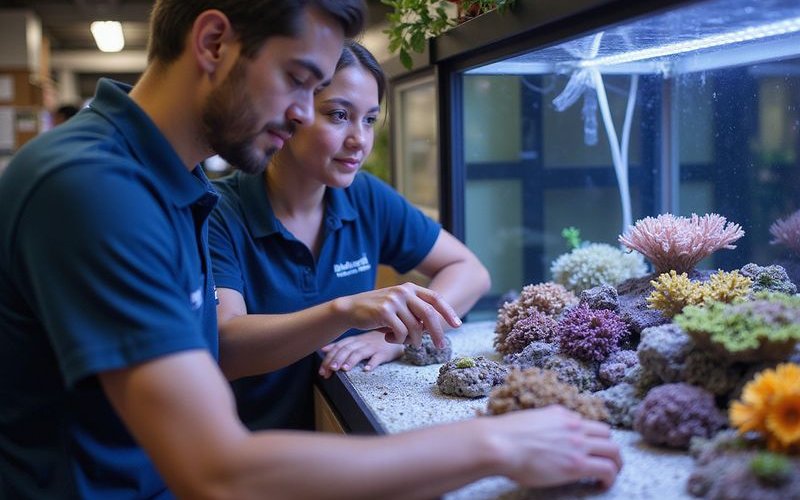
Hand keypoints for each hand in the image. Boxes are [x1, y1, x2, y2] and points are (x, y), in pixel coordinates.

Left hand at [318, 331, 403, 377]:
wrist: (395, 335)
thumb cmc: (374, 341)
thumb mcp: (357, 341)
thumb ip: (342, 345)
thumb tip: (323, 349)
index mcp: (354, 340)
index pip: (338, 347)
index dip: (329, 358)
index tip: (322, 370)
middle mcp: (362, 342)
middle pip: (347, 350)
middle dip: (337, 360)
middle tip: (330, 370)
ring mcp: (373, 347)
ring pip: (360, 352)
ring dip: (351, 361)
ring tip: (344, 369)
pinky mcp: (384, 353)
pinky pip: (378, 357)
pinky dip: (372, 363)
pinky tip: (367, 369)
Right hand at [331, 283, 460, 348]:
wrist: (350, 309)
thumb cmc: (377, 312)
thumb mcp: (399, 307)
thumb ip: (415, 314)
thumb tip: (434, 329)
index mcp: (410, 288)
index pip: (435, 298)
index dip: (448, 311)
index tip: (457, 324)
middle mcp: (404, 291)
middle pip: (429, 314)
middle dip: (437, 332)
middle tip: (440, 346)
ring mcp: (394, 300)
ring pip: (414, 328)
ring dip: (412, 340)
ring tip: (403, 341)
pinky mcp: (384, 311)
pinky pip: (400, 333)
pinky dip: (397, 340)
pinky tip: (387, 337)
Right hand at [487, 405, 621, 489]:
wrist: (500, 444)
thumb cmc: (505, 436)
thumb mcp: (529, 420)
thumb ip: (543, 423)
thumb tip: (543, 433)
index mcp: (561, 414)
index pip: (587, 422)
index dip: (592, 437)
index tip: (589, 449)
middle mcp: (574, 426)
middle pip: (607, 434)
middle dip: (610, 448)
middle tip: (608, 461)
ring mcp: (577, 444)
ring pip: (613, 450)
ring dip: (616, 463)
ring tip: (611, 474)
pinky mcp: (577, 464)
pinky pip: (607, 469)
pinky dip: (610, 478)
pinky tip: (603, 485)